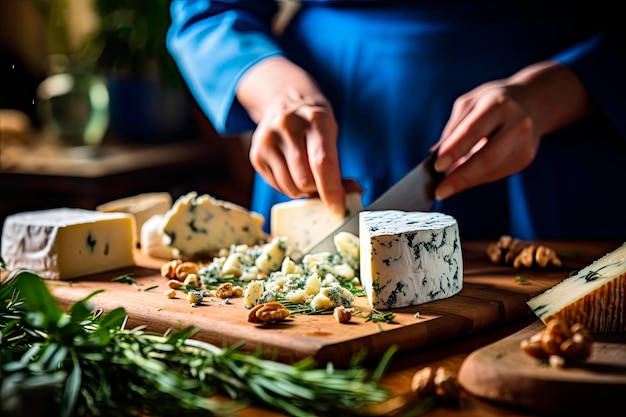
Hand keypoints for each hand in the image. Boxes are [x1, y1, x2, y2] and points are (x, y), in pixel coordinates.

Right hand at [238, 57, 345, 213]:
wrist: (284, 102)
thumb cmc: (313, 124)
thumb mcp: (331, 134)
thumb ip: (338, 166)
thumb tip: (352, 194)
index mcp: (315, 118)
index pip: (322, 162)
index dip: (331, 190)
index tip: (337, 208)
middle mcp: (287, 126)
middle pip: (305, 179)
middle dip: (317, 189)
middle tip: (321, 182)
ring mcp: (268, 139)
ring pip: (290, 187)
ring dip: (302, 190)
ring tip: (305, 174)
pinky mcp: (256, 154)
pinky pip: (277, 186)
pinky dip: (289, 187)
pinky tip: (291, 170)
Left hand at [432, 61, 591, 200]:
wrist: (532, 103)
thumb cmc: (492, 102)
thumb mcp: (470, 104)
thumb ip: (453, 129)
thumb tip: (436, 157)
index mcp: (499, 104)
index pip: (473, 131)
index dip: (454, 150)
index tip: (437, 166)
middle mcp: (517, 124)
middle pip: (487, 158)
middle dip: (461, 177)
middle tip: (440, 191)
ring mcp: (525, 144)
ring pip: (492, 171)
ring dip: (466, 182)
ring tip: (446, 187)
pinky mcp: (525, 159)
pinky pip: (496, 174)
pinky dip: (476, 179)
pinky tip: (463, 180)